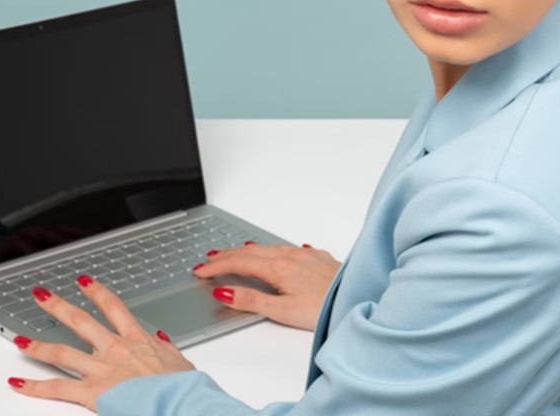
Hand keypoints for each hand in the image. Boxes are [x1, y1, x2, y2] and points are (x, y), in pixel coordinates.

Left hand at [7, 276, 195, 411]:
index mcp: (136, 340)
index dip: (96, 292)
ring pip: (61, 352)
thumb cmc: (181, 387)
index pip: (113, 307)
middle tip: (42, 295)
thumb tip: (160, 339)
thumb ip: (165, 348)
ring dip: (37, 345)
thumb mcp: (179, 362)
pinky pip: (57, 388)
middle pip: (80, 321)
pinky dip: (35, 386)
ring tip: (19, 340)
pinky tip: (18, 383)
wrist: (179, 401)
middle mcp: (114, 349)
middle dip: (58, 306)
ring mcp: (100, 369)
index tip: (84, 282)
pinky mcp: (92, 391)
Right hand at [194, 242, 341, 330]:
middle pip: (251, 252)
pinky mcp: (321, 258)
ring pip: (270, 248)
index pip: (238, 263)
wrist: (359, 300)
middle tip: (209, 259)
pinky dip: (274, 250)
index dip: (216, 266)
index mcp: (279, 268)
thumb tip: (224, 292)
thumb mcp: (283, 312)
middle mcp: (292, 256)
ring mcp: (307, 255)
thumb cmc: (326, 309)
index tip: (200, 270)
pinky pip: (290, 249)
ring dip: (249, 251)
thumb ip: (251, 300)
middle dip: (227, 255)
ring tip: (235, 253)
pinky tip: (278, 253)